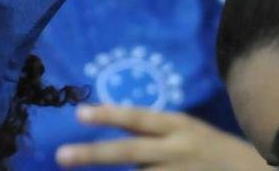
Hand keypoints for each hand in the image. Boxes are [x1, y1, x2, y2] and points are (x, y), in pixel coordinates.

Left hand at [56, 105, 267, 169]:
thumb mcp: (189, 133)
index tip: (78, 114)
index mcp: (178, 127)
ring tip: (75, 169)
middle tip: (61, 155)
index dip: (108, 114)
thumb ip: (155, 134)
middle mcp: (179, 149)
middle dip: (94, 154)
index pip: (138, 118)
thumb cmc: (218, 152)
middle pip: (130, 151)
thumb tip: (112, 131)